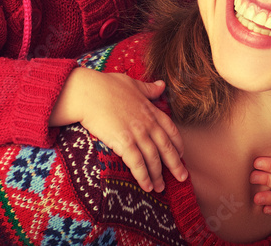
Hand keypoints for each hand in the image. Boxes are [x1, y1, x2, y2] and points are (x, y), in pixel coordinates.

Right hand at [51, 68, 186, 192]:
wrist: (87, 92)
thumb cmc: (105, 85)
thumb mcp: (131, 83)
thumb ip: (148, 88)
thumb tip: (161, 85)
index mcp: (150, 109)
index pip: (171, 129)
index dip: (177, 144)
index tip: (181, 154)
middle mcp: (147, 123)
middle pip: (166, 147)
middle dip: (176, 165)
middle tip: (182, 177)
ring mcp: (137, 133)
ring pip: (153, 158)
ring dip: (158, 175)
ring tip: (160, 188)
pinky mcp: (123, 142)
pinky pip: (137, 163)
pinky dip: (143, 177)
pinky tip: (146, 187)